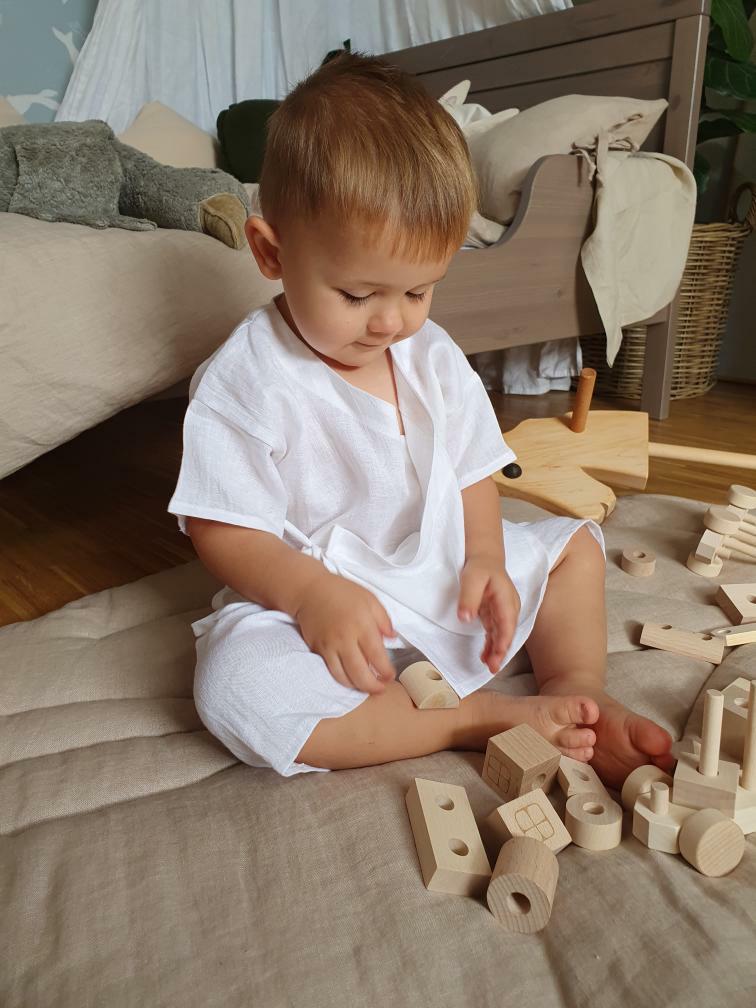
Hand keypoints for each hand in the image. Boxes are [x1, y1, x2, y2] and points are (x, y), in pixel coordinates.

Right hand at [294, 572, 397, 694]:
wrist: (310, 590)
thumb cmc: (342, 593)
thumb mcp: (370, 599)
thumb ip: (384, 620)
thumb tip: (393, 638)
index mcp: (361, 625)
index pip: (377, 656)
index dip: (386, 672)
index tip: (391, 676)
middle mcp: (344, 638)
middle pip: (360, 673)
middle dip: (373, 687)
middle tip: (381, 688)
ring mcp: (329, 646)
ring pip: (343, 678)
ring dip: (357, 687)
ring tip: (367, 687)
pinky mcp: (317, 650)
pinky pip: (331, 671)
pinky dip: (342, 680)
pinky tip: (351, 679)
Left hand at [457, 553, 520, 674]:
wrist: (485, 559)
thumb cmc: (480, 567)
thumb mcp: (471, 578)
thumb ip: (469, 598)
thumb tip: (465, 618)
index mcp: (506, 599)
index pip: (507, 624)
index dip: (503, 641)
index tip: (497, 654)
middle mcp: (509, 608)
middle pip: (507, 633)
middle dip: (501, 651)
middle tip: (492, 668)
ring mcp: (503, 613)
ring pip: (502, 636)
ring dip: (497, 651)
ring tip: (489, 667)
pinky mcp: (496, 615)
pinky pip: (495, 633)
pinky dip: (491, 645)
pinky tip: (485, 656)